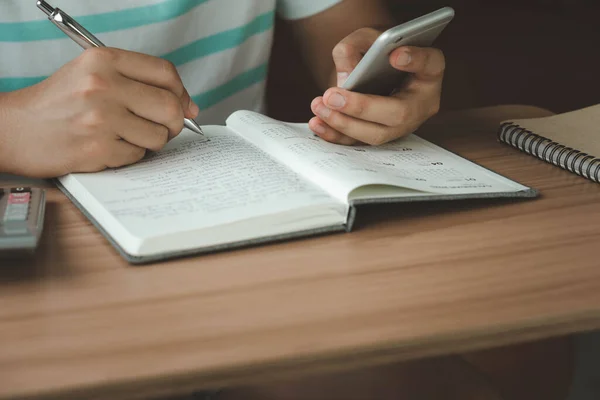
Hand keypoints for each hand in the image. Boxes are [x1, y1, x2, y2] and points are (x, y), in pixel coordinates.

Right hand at [0, 47, 198, 177]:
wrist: (15, 129)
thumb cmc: (57, 103)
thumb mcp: (92, 75)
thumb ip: (138, 83)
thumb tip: (189, 106)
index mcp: (104, 60)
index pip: (165, 73)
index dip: (182, 93)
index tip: (184, 106)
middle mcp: (103, 85)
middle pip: (170, 106)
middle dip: (175, 123)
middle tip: (163, 128)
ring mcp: (101, 117)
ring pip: (158, 135)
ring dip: (150, 141)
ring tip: (126, 135)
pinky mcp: (98, 147)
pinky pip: (137, 155)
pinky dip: (129, 154)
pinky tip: (108, 146)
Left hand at [308, 28, 444, 145]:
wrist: (373, 72)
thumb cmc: (377, 53)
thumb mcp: (368, 39)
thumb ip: (355, 46)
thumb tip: (345, 77)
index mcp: (429, 72)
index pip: (431, 65)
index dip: (415, 60)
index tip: (395, 55)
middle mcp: (420, 103)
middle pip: (399, 113)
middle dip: (363, 107)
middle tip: (332, 95)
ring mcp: (401, 125)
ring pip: (377, 134)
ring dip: (344, 123)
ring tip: (319, 105)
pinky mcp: (379, 134)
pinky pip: (358, 142)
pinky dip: (334, 135)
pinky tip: (316, 123)